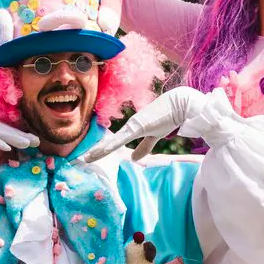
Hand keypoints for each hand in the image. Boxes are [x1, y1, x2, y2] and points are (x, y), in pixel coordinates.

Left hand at [82, 87, 207, 162]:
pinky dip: (112, 145)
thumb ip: (145, 146)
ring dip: (100, 150)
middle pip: (110, 142)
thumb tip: (134, 159)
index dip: (103, 149)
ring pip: (113, 142)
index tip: (92, 155)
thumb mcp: (156, 135)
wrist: (179, 103)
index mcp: (133, 129)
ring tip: (88, 157)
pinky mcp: (139, 127)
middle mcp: (129, 127)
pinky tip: (102, 150)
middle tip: (84, 159)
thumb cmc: (168, 116)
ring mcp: (133, 126)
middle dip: (97, 151)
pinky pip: (123, 139)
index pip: (114, 142)